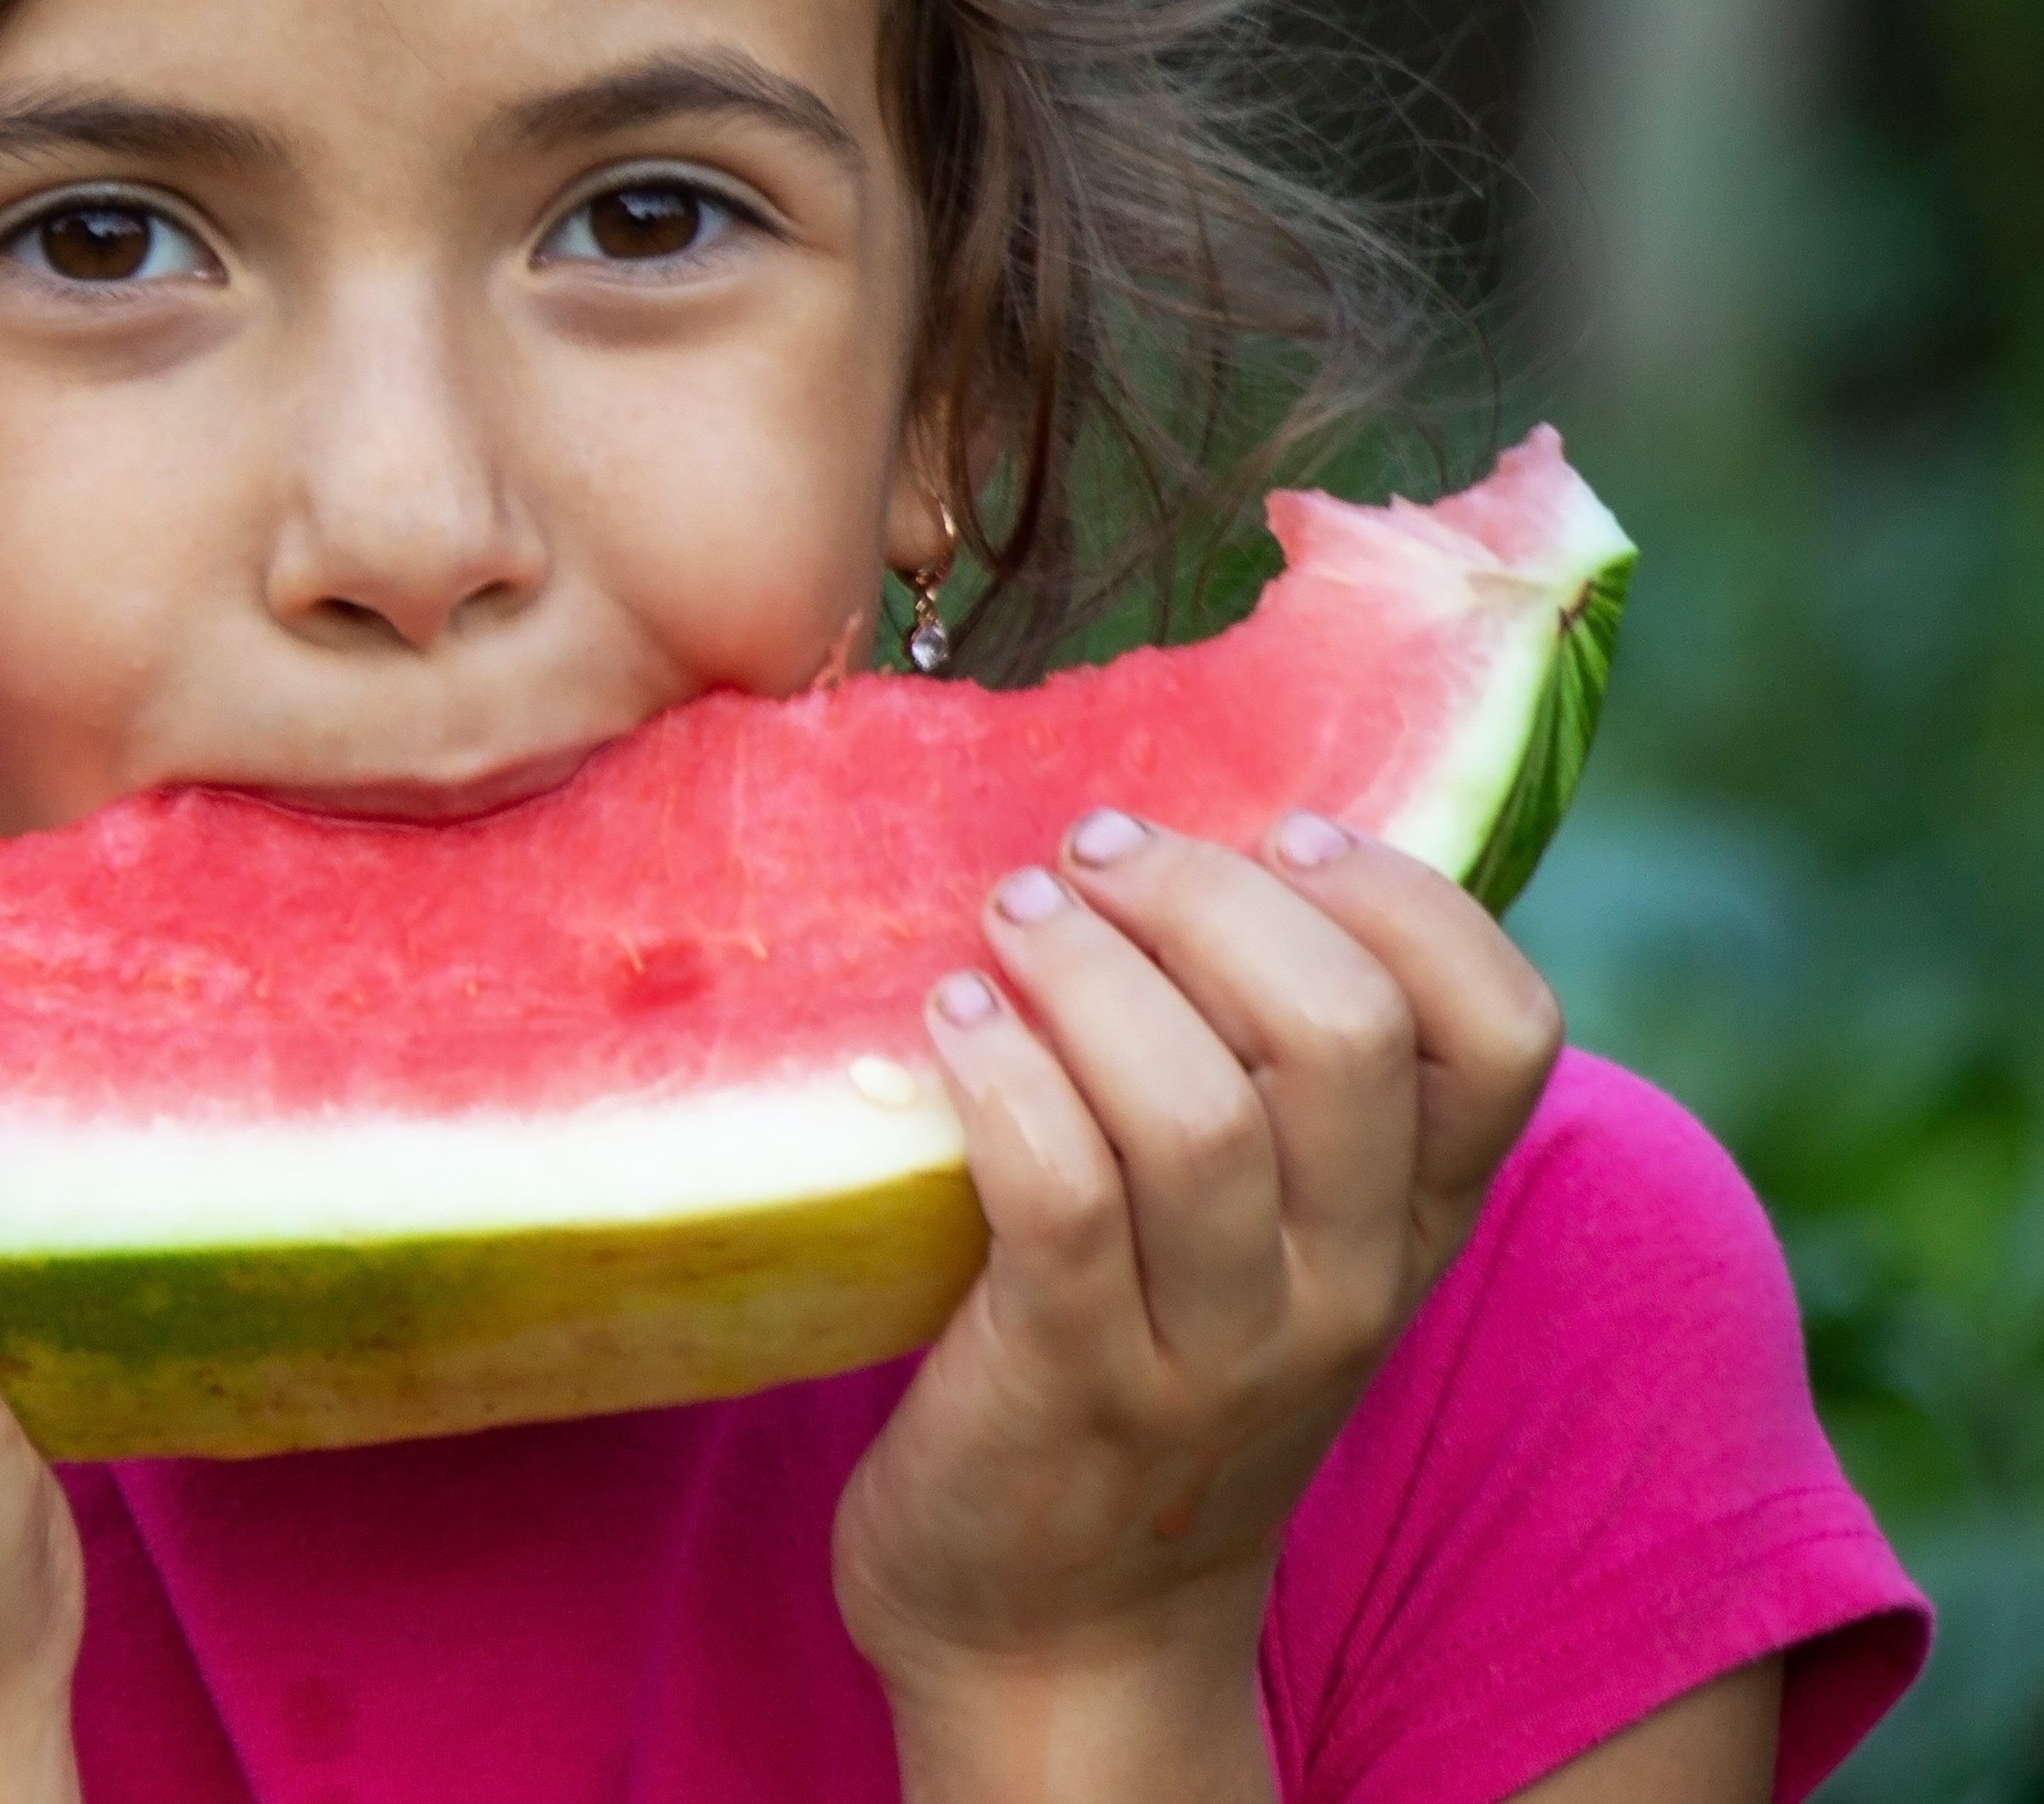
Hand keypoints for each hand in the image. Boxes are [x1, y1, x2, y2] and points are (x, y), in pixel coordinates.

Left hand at [833, 811, 1562, 1801]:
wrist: (1055, 1625)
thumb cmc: (1144, 1367)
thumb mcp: (1266, 1238)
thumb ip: (1275, 1080)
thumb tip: (1199, 840)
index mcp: (1411, 1227)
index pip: (1505, 1032)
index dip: (1406, 897)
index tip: (1284, 828)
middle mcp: (1343, 1288)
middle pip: (1342, 1033)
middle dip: (1209, 899)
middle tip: (1094, 851)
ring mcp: (1214, 1349)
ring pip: (1195, 1109)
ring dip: (1087, 974)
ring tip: (1009, 919)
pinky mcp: (1071, 1386)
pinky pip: (1057, 1193)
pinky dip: (999, 1076)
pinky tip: (946, 1020)